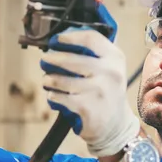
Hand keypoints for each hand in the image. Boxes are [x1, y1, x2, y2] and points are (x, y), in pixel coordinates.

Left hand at [39, 6, 140, 157]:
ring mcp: (99, 90)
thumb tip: (61, 42)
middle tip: (44, 60)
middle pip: (70, 59)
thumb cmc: (106, 91)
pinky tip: (54, 95)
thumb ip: (93, 54)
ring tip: (47, 80)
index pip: (90, 38)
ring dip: (48, 79)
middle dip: (52, 59)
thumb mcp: (109, 68)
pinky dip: (53, 95)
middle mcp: (110, 72)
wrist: (116, 125)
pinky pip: (60, 97)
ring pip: (61, 80)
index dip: (69, 37)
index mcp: (115, 57)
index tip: (56, 39)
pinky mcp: (87, 108)